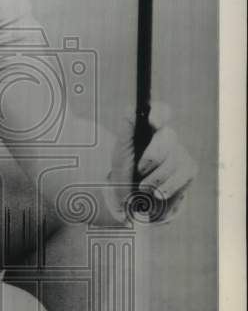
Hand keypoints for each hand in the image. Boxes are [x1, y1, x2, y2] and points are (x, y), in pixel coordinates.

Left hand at [109, 102, 196, 222]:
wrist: (133, 202)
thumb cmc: (125, 172)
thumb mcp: (121, 152)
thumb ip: (127, 130)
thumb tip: (132, 109)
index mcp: (149, 129)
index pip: (161, 112)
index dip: (160, 114)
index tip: (153, 122)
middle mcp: (167, 138)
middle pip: (168, 138)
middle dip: (153, 157)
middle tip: (140, 170)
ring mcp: (180, 153)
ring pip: (175, 159)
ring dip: (156, 178)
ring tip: (143, 187)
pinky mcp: (189, 170)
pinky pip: (184, 174)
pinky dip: (168, 187)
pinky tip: (158, 194)